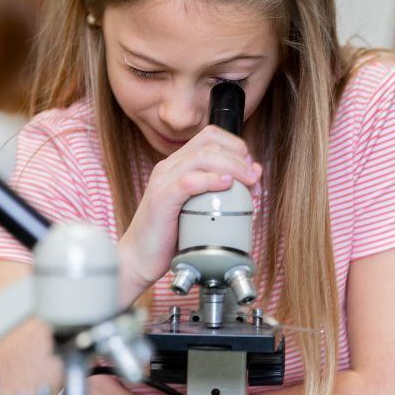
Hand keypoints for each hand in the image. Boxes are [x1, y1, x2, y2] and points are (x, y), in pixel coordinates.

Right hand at [119, 125, 260, 293]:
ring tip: (248, 182)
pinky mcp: (161, 199)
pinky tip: (226, 185)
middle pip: (210, 144)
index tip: (251, 168)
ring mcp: (163, 181)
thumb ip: (223, 190)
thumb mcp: (202, 207)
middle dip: (240, 158)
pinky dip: (211, 180)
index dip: (236, 147)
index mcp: (178, 164)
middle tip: (254, 180)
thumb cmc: (172, 235)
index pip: (211, 136)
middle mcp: (169, 167)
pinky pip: (188, 181)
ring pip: (202, 157)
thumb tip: (254, 172)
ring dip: (232, 166)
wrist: (140, 258)